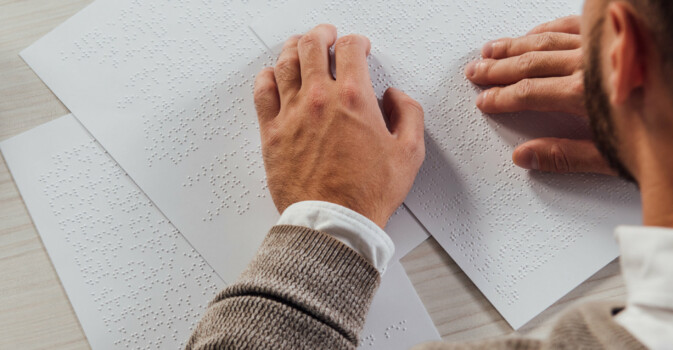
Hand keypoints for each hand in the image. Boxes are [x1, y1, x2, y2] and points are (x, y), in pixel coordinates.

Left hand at [255, 24, 425, 227]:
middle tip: (327, 35)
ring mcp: (291, 114)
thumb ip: (409, 114)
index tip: (359, 47)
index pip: (350, 49)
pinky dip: (268, 75)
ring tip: (300, 46)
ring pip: (285, 62)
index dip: (356, 42)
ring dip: (295, 47)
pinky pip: (262, 91)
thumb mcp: (409, 152)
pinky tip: (274, 74)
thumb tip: (396, 98)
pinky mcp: (271, 132)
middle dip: (323, 34)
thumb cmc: (366, 194)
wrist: (333, 222)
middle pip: (312, 45)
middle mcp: (318, 100)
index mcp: (352, 99)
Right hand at [467, 16, 614, 175]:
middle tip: (476, 72)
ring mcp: (603, 45)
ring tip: (492, 51)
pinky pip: (571, 25)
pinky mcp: (617, 34)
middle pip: (531, 63)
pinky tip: (533, 34)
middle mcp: (590, 63)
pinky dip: (547, 30)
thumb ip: (566, 156)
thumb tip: (525, 156)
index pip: (529, 93)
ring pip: (546, 40)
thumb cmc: (660, 135)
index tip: (485, 101)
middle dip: (498, 69)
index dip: (501, 98)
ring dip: (514, 46)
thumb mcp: (613, 156)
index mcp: (585, 93)